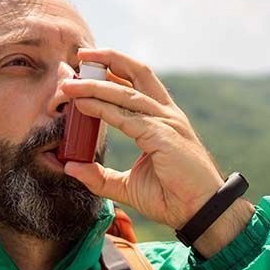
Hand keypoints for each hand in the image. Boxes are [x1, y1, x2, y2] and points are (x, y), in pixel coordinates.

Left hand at [62, 48, 253, 255]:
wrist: (200, 213)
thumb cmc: (172, 197)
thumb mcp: (128, 185)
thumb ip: (100, 176)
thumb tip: (71, 167)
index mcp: (163, 119)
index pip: (136, 84)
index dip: (112, 71)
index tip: (85, 68)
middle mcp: (166, 114)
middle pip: (136, 73)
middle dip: (107, 60)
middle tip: (78, 56)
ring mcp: (166, 122)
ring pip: (126, 93)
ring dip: (95, 85)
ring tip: (69, 84)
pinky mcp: (163, 135)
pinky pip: (126, 117)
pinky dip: (102, 108)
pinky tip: (82, 104)